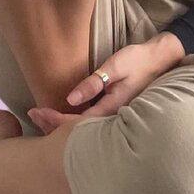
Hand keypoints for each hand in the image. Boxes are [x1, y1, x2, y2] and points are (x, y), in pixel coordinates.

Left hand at [27, 35, 181, 135]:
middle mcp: (112, 119)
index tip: (35, 112)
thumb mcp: (115, 67)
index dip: (53, 119)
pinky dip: (75, 123)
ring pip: (84, 131)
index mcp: (111, 109)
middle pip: (78, 132)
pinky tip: (64, 118)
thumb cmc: (138, 61)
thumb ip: (94, 83)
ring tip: (42, 118)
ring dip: (62, 125)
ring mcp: (115, 119)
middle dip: (53, 126)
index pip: (76, 122)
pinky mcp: (116, 115)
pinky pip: (92, 124)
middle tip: (32, 115)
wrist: (161, 61)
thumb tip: (70, 99)